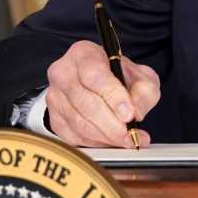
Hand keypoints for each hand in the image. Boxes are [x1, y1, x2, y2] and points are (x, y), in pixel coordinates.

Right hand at [44, 39, 159, 147]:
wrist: (100, 84)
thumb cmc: (118, 77)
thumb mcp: (140, 76)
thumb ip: (143, 91)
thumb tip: (136, 114)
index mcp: (84, 54)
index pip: (95, 75)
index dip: (113, 96)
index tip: (129, 115)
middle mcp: (63, 72)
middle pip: (85, 102)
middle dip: (111, 124)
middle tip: (131, 135)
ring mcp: (55, 96)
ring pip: (79, 123)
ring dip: (106, 137)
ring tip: (127, 140)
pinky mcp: (54, 118)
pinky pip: (74, 137)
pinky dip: (96, 143)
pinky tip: (111, 141)